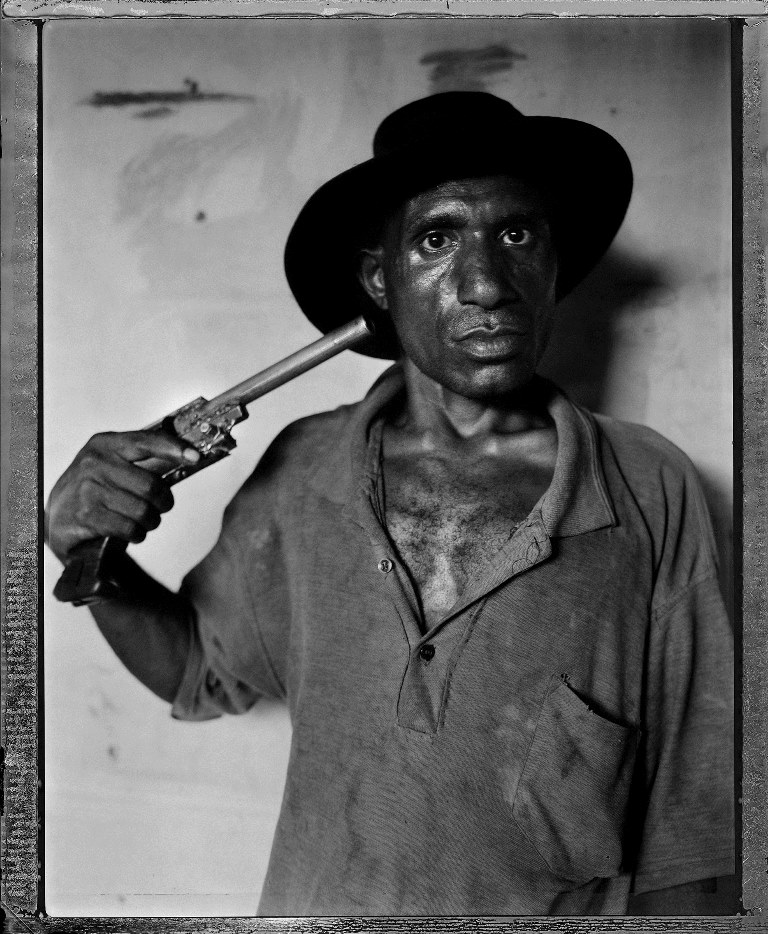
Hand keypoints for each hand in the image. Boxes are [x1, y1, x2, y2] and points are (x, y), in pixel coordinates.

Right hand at [45, 430, 199, 562]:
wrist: (58, 517)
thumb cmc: (95, 489)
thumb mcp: (113, 465)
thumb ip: (144, 460)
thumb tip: (188, 457)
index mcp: (105, 445)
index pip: (146, 441)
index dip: (174, 448)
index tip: (195, 456)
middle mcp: (94, 463)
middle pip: (151, 485)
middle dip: (163, 502)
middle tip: (161, 506)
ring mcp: (88, 490)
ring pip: (143, 510)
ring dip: (150, 521)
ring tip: (143, 520)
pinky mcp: (86, 516)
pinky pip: (130, 529)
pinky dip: (137, 534)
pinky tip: (130, 531)